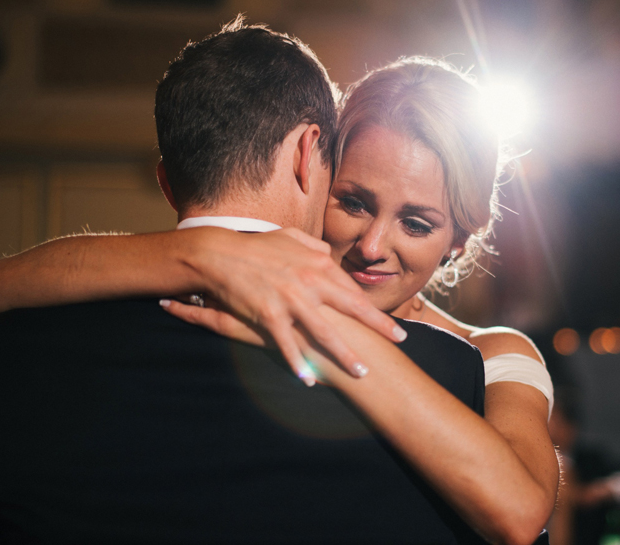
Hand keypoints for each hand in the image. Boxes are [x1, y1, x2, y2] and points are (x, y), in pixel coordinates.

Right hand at [166, 228, 405, 383]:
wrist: (220, 254)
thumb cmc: (255, 246)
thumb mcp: (289, 238)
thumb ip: (313, 246)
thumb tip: (328, 253)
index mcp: (317, 263)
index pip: (351, 288)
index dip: (370, 306)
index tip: (386, 318)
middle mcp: (310, 281)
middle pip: (352, 307)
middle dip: (378, 325)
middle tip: (399, 338)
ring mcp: (290, 299)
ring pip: (325, 333)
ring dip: (345, 355)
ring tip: (362, 372)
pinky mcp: (269, 315)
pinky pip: (288, 346)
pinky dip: (299, 365)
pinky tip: (310, 380)